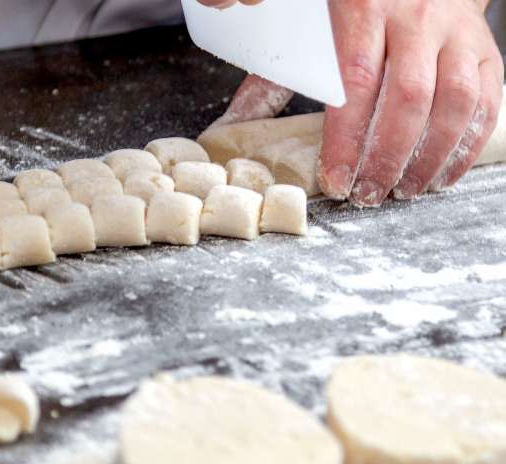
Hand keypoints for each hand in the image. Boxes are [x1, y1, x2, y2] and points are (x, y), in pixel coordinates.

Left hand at [202, 0, 502, 204]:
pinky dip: (466, 146)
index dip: (346, 142)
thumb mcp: (306, 29)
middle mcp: (415, 17)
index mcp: (362, 9)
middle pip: (408, 100)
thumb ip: (275, 76)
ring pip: (453, 103)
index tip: (335, 180)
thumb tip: (233, 125)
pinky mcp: (482, 48)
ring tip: (403, 192)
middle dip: (386, 158)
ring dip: (428, 158)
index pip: (356, 85)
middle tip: (369, 194)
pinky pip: (486, 102)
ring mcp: (454, 32)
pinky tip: (440, 175)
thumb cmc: (350, 6)